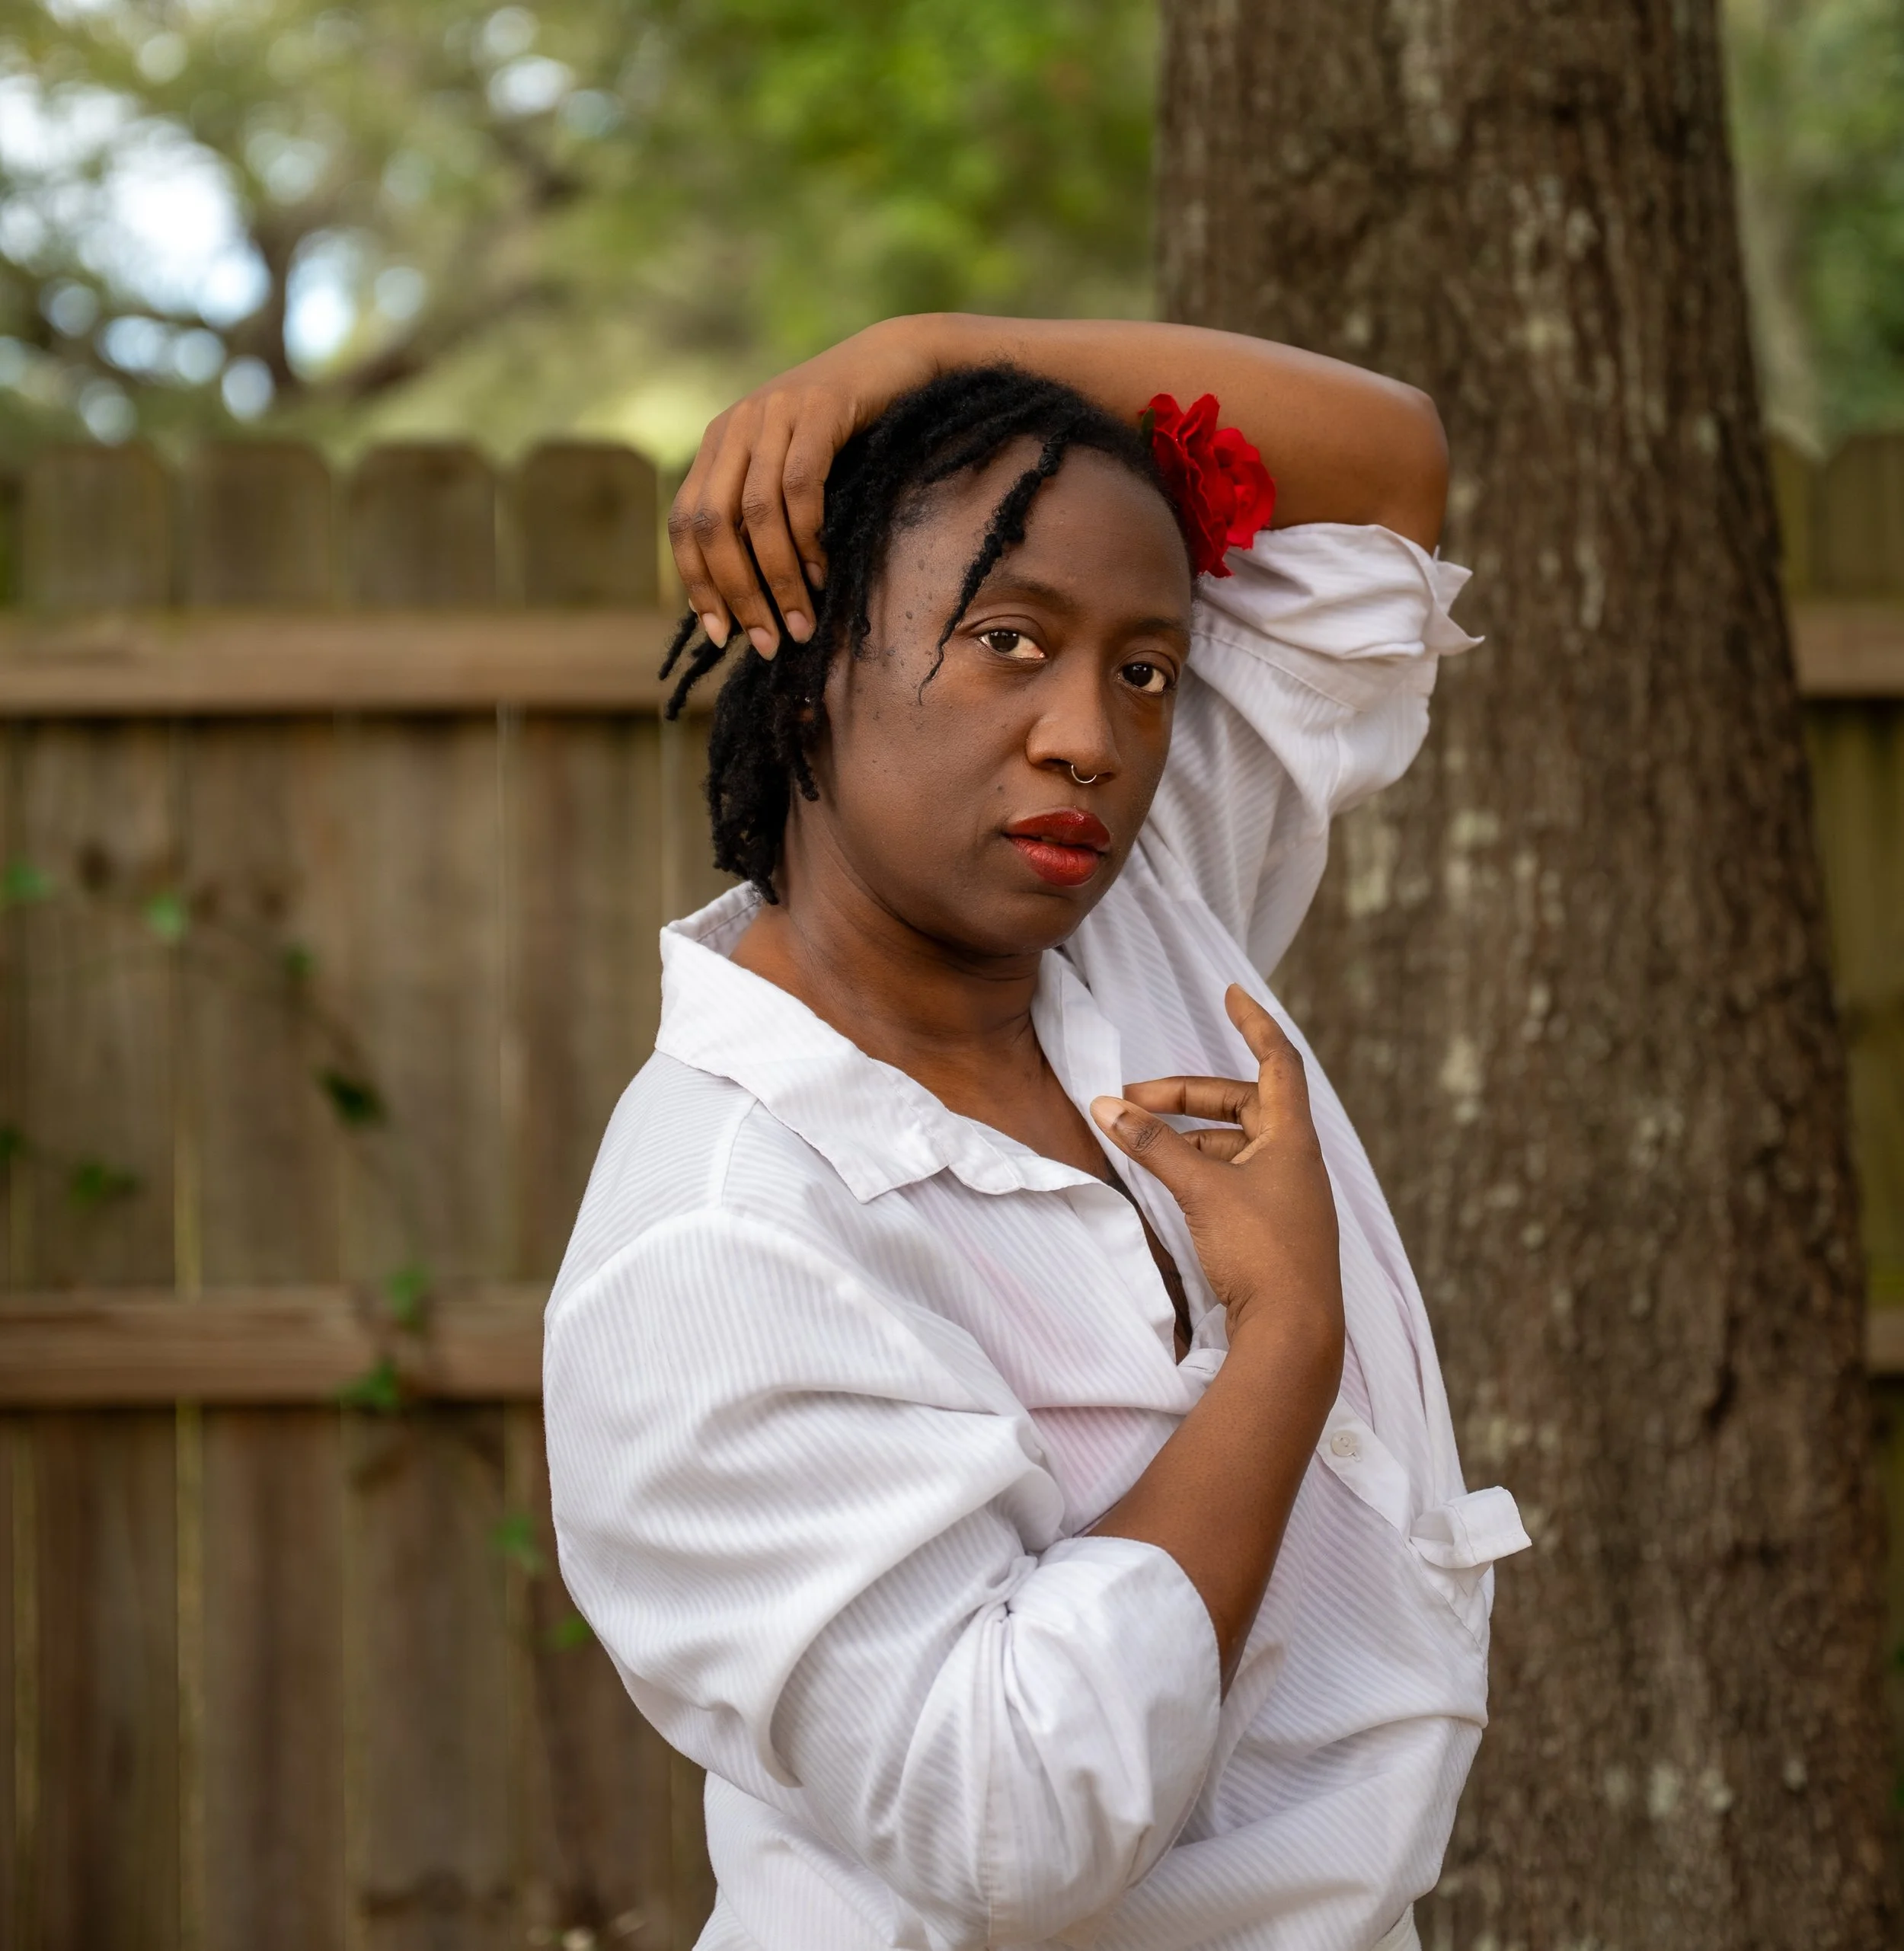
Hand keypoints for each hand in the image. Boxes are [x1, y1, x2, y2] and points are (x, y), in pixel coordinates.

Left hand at [667, 319, 940, 659]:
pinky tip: (821, 572)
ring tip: (801, 622)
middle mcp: (736, 426)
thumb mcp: (792, 470)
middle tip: (768, 643)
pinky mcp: (818, 408)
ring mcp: (774, 413)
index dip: (696, 582)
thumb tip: (745, 596)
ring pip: (757, 513)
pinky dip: (807, 537)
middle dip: (737, 592)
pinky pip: (801, 486)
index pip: (684, 523)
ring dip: (777, 578)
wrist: (899, 360)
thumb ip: (763, 515)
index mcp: (719, 444)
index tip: (720, 634)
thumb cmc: (851, 431)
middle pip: (712, 523)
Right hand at [1092, 985, 1343, 1359]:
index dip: (1254, 1023)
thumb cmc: (1261, 1253)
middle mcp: (1294, 1161)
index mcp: (1292, 1138)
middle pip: (1242, 1104)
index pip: (1278, 1060)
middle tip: (1130, 1101)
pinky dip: (1195, 1171)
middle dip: (1185, 1097)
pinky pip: (1229, 1180)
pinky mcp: (1270, 1230)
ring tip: (1135, 1146)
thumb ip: (1152, 1145)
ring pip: (1231, 1146)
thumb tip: (1107, 1106)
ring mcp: (1284, 1197)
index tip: (1230, 993)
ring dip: (1184, 1139)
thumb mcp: (1201, 1189)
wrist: (1293, 1335)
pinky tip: (1164, 1184)